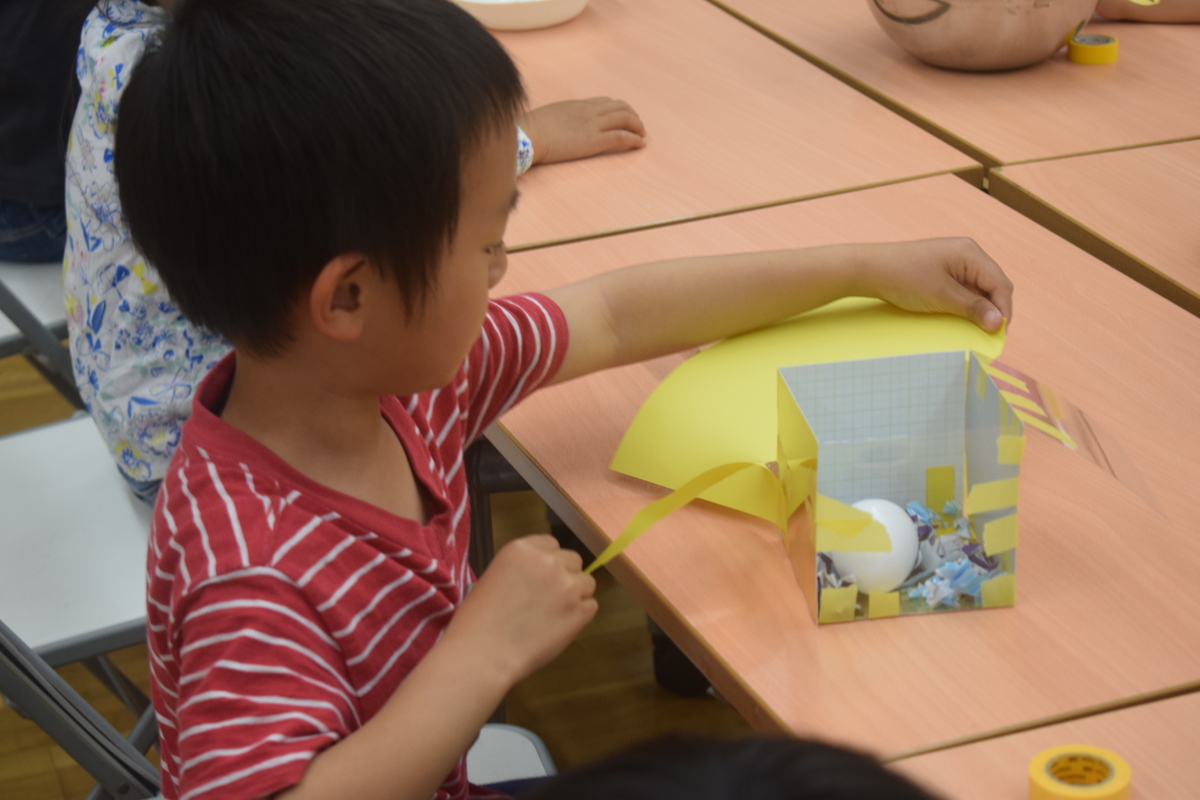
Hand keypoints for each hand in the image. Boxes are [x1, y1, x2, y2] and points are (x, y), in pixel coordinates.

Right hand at [447, 534, 596, 684]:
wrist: (482, 653)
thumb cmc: (476, 621)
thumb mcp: (494, 578)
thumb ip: (522, 571)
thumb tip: (539, 581)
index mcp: (522, 549)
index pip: (551, 544)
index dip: (549, 562)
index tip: (541, 579)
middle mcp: (548, 562)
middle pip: (573, 560)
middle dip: (565, 576)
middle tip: (550, 599)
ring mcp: (567, 586)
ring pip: (587, 582)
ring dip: (576, 595)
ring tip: (556, 615)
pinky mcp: (579, 611)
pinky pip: (591, 606)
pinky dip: (580, 616)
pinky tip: (561, 627)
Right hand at [521, 97, 645, 165]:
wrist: (528, 135)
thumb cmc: (531, 130)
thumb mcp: (548, 117)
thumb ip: (559, 119)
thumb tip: (555, 127)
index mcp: (577, 105)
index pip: (605, 102)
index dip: (618, 109)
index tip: (623, 117)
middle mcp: (589, 111)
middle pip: (620, 107)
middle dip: (633, 116)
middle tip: (638, 127)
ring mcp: (593, 125)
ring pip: (625, 119)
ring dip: (638, 127)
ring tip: (642, 136)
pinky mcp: (594, 141)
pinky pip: (621, 136)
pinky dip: (634, 139)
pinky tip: (640, 144)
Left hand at [858, 238, 1012, 332]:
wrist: (869, 269)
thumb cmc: (904, 278)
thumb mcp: (942, 296)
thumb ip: (973, 309)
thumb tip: (998, 323)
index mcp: (971, 253)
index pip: (1000, 284)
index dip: (1004, 310)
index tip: (999, 333)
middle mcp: (967, 253)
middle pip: (993, 285)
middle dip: (995, 309)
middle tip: (990, 334)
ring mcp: (955, 260)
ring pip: (979, 288)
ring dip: (980, 308)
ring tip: (976, 329)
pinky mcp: (943, 269)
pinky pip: (964, 288)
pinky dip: (966, 304)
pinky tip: (961, 317)